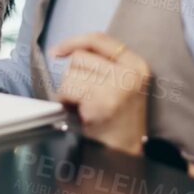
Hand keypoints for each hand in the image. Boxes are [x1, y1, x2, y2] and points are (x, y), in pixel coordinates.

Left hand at [50, 32, 151, 153]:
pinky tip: (79, 113)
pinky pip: (67, 90)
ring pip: (71, 73)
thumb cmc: (117, 119)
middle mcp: (130, 73)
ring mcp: (117, 87)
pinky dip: (65, 101)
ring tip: (82, 107)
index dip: (73, 42)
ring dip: (68, 91)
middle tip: (82, 97)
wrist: (123, 154)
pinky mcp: (102, 101)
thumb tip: (66, 49)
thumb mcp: (121, 83)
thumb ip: (103, 62)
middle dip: (73, 76)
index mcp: (137, 64)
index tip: (57, 51)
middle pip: (80, 57)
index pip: (98, 39)